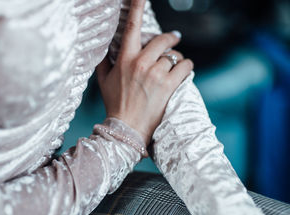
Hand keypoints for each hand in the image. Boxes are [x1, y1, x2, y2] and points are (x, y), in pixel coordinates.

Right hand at [96, 0, 192, 144]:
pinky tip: (183, 72)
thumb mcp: (103, 81)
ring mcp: (156, 75)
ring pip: (174, 56)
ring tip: (175, 67)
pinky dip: (186, 68)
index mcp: (125, 59)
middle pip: (163, 40)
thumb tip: (104, 48)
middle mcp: (142, 63)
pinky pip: (185, 67)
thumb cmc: (114, 104)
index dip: (137, 7)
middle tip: (175, 39)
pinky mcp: (169, 86)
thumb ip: (104, 61)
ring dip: (176, 60)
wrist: (126, 129)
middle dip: (171, 38)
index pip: (132, 27)